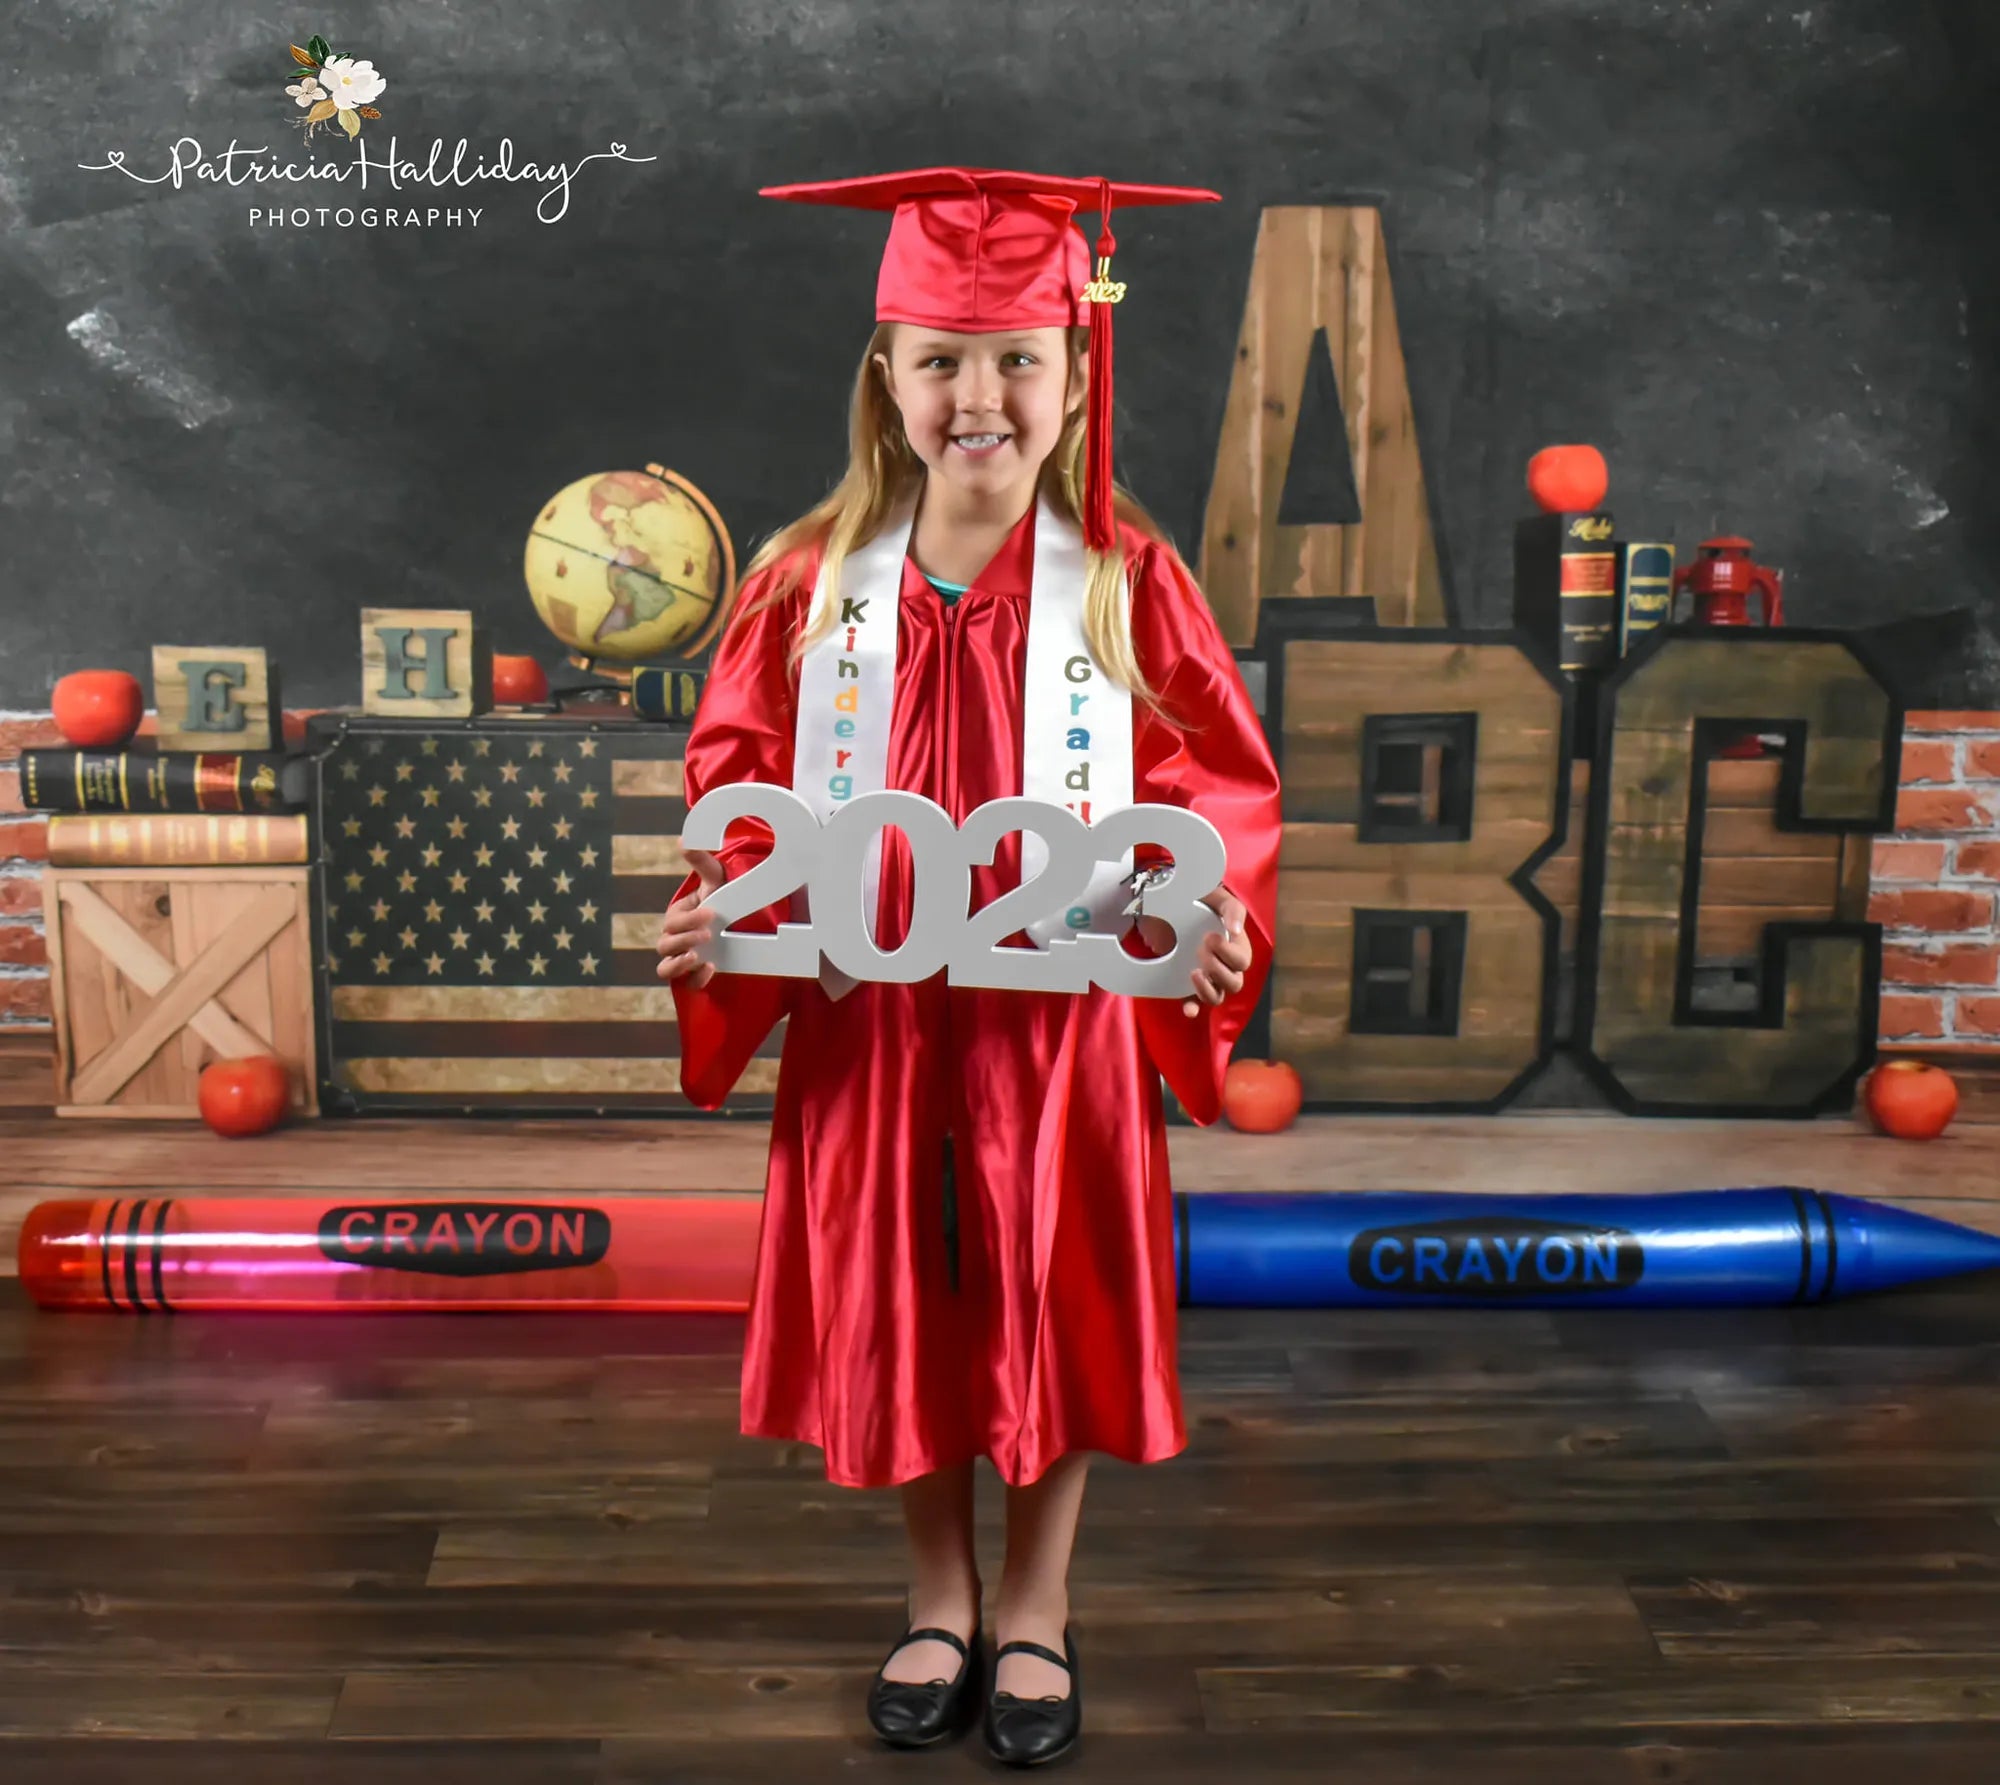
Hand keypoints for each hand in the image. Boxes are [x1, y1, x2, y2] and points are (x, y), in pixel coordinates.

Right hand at [655, 848, 724, 990]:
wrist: (745, 920)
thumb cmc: (725, 896)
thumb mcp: (715, 878)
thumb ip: (700, 861)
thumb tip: (683, 839)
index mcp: (676, 916)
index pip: (671, 922)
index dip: (687, 920)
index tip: (710, 913)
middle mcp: (676, 940)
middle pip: (664, 945)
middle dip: (683, 939)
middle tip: (708, 934)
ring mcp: (685, 959)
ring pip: (665, 969)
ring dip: (678, 964)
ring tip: (698, 957)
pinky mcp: (697, 975)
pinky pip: (686, 985)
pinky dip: (696, 979)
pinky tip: (711, 968)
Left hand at [1137, 886, 1251, 1018]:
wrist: (1178, 906)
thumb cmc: (1206, 903)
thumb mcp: (1220, 899)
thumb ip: (1233, 910)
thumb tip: (1235, 930)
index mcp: (1237, 949)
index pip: (1242, 961)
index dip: (1227, 953)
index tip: (1208, 936)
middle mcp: (1226, 968)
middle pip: (1234, 983)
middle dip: (1216, 968)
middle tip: (1200, 949)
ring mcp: (1209, 979)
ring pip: (1217, 997)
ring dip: (1207, 989)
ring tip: (1193, 972)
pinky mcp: (1190, 987)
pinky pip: (1195, 1004)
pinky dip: (1193, 1008)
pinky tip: (1188, 1008)